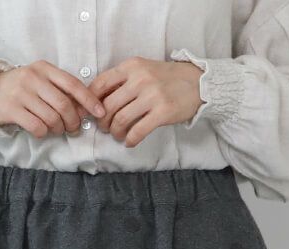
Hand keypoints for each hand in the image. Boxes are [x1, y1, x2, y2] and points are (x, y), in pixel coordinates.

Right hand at [0, 61, 105, 138]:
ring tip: (57, 130)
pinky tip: (42, 131)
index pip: (72, 84)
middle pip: (64, 105)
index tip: (100, 112)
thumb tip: (85, 109)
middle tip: (73, 129)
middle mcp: (33, 78)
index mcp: (44, 69)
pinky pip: (37, 127)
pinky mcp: (11, 109)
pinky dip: (44, 133)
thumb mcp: (40, 82)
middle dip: (73, 121)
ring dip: (59, 129)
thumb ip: (60, 91)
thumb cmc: (20, 90)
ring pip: (52, 118)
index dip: (89, 100)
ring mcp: (21, 93)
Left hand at [87, 58, 203, 146]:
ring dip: (115, 132)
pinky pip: (137, 131)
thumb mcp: (142, 70)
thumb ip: (122, 81)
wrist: (197, 83)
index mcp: (131, 66)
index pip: (100, 84)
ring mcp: (152, 95)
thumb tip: (98, 100)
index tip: (93, 113)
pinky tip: (129, 142)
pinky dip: (130, 140)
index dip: (91, 102)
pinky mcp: (162, 112)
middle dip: (102, 122)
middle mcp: (140, 79)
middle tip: (105, 128)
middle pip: (107, 106)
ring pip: (120, 120)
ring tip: (117, 135)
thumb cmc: (166, 79)